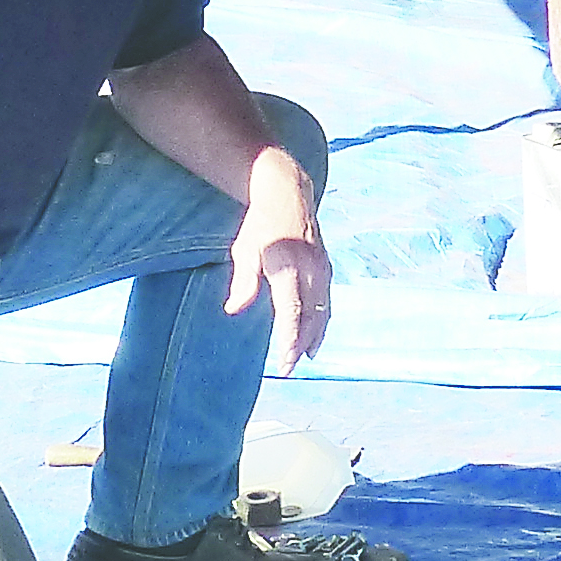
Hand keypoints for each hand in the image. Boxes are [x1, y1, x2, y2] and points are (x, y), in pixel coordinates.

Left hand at [223, 149, 332, 364]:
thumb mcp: (244, 249)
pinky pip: (326, 299)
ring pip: (322, 310)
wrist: (288, 192)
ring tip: (305, 356)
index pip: (292, 313)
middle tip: (288, 367)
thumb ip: (243, 281)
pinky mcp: (325, 266)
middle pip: (311, 317)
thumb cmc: (261, 224)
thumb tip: (234, 309)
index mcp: (288, 267)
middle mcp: (311, 270)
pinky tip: (315, 331)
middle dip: (300, 345)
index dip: (289, 341)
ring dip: (314, 335)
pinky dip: (321, 318)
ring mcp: (322, 268)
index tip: (284, 363)